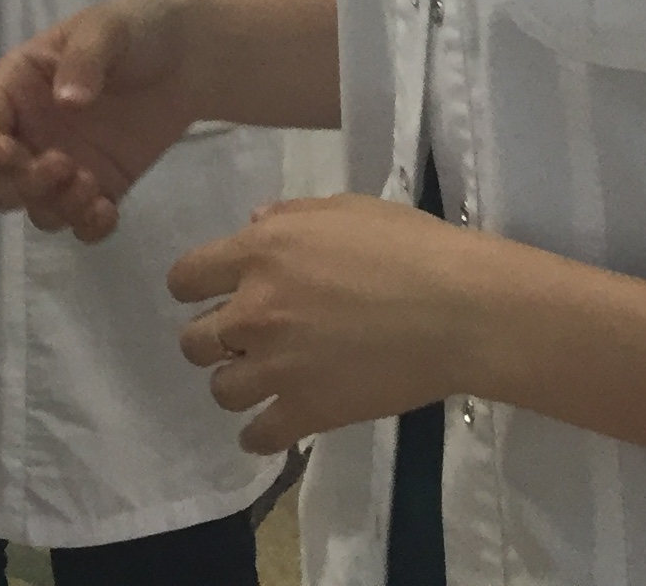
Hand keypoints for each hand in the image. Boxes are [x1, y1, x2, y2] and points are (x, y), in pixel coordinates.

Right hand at [0, 0, 206, 242]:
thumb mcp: (107, 28)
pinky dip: (87, 228)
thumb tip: (66, 102)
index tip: (16, 155)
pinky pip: (79, 224)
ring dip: (57, 208)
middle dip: (25, 186)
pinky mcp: (100, 186)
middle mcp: (32, 132)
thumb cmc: (138, 31)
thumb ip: (84, 60)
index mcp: (18, 88)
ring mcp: (64, 164)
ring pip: (36, 208)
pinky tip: (109, 211)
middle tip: (65, 166)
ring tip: (94, 187)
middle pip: (0, 184)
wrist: (191, 58)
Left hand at [171, 195, 516, 454]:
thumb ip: (290, 215)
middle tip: (242, 340)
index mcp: (260, 253)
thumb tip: (254, 223)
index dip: (194, 287)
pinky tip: (272, 425)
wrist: (460, 310)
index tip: (210, 294)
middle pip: (194, 340)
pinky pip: (258, 436)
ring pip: (221, 390)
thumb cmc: (410, 247)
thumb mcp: (346, 209)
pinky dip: (260, 434)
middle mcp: (255, 310)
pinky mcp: (309, 411)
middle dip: (212, 340)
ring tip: (262, 380)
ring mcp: (279, 366)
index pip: (185, 277)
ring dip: (236, 383)